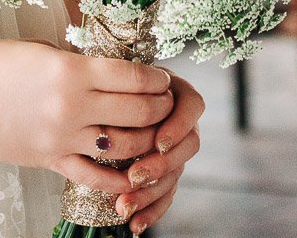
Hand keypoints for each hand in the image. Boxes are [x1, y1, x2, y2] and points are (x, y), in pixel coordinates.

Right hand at [0, 39, 173, 195]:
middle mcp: (71, 107)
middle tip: (166, 100)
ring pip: (124, 145)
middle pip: (137, 111)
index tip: (162, 76)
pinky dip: (118, 177)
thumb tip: (103, 67)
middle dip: (159, 105)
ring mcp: (62, 138)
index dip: (155, 77)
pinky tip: (132, 171)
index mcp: (70, 71)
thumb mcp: (37, 48)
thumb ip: (74, 61)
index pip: (132, 76)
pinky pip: (94, 175)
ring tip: (152, 129)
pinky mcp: (50, 160)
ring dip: (146, 138)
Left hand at [113, 69, 204, 234]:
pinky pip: (165, 195)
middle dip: (160, 165)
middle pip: (187, 146)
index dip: (179, 126)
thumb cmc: (110, 76)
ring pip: (174, 174)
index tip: (159, 141)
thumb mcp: (117, 73)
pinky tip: (135, 224)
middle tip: (134, 176)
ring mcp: (175, 148)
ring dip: (150, 193)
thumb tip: (111, 98)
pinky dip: (150, 212)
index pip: (192, 106)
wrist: (103, 92)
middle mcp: (180, 120)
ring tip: (124, 204)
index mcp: (175, 90)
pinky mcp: (165, 172)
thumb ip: (123, 85)